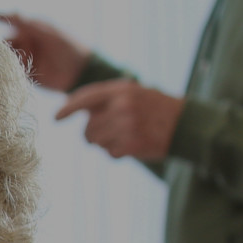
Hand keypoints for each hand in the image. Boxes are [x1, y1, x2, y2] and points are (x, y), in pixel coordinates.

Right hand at [0, 11, 89, 91]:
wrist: (82, 71)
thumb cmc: (71, 46)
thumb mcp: (52, 33)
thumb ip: (33, 25)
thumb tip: (15, 11)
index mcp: (30, 27)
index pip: (5, 18)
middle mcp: (24, 40)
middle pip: (0, 40)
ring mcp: (24, 56)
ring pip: (2, 56)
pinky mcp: (24, 72)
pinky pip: (8, 71)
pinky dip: (1, 73)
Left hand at [56, 79, 184, 161]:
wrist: (186, 124)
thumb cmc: (154, 108)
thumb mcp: (133, 93)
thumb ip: (106, 98)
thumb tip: (70, 106)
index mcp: (122, 89)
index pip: (86, 97)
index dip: (68, 108)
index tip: (56, 118)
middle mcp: (123, 105)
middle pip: (88, 127)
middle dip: (93, 134)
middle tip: (111, 132)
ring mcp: (128, 125)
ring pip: (97, 142)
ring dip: (105, 144)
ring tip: (124, 137)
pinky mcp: (133, 143)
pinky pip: (110, 153)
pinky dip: (117, 153)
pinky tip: (132, 146)